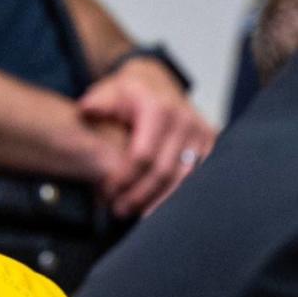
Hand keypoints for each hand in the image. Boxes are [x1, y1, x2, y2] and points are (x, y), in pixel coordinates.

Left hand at [79, 57, 216, 216]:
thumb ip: (97, 104)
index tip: (107, 192)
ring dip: (160, 201)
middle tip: (120, 210)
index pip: (143, 155)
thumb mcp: (108, 91)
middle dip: (140, 196)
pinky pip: (199, 177)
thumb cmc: (128, 92)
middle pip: (164, 172)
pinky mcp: (210, 143)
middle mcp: (184, 120)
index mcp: (159, 109)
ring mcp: (201, 132)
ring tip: (138, 215)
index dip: (124, 178)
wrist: (156, 81)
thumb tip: (86, 110)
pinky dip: (179, 195)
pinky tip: (161, 207)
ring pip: (184, 180)